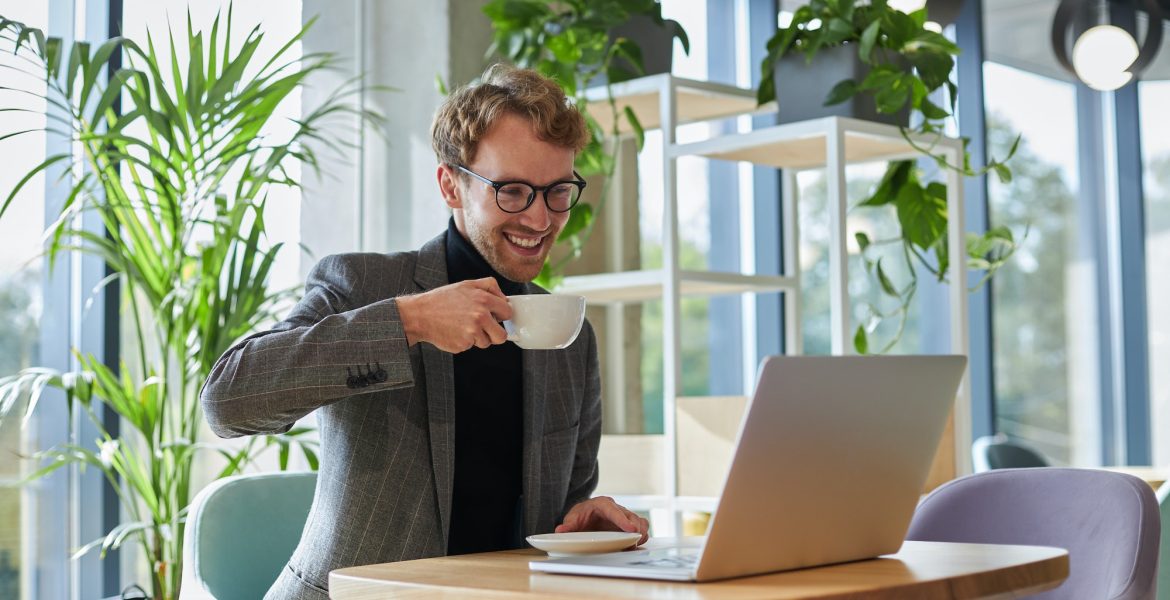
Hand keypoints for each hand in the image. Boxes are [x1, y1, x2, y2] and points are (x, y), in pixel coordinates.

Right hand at [397, 278, 511, 352]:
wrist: (420, 314)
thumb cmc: (442, 300)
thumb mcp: (467, 284)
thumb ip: (489, 286)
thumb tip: (505, 298)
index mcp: (484, 299)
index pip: (508, 312)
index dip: (502, 315)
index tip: (496, 317)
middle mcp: (480, 316)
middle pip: (502, 336)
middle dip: (495, 334)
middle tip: (484, 328)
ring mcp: (472, 332)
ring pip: (486, 343)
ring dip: (477, 338)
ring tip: (463, 327)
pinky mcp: (463, 344)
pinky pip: (471, 346)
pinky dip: (465, 342)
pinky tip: (455, 332)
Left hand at [555, 496, 649, 544]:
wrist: (585, 515)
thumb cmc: (581, 515)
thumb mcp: (572, 519)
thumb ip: (568, 525)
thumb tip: (560, 530)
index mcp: (603, 504)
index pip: (615, 511)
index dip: (623, 520)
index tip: (631, 529)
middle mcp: (616, 509)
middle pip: (632, 517)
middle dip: (635, 529)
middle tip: (633, 543)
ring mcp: (624, 517)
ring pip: (640, 522)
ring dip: (641, 533)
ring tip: (636, 545)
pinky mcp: (629, 525)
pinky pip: (641, 529)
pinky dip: (641, 537)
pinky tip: (636, 546)